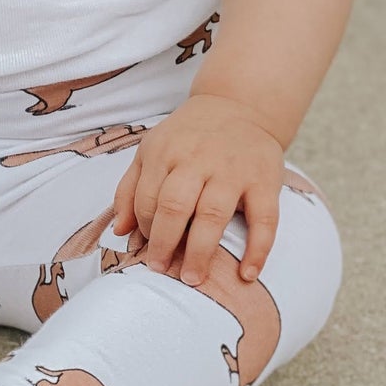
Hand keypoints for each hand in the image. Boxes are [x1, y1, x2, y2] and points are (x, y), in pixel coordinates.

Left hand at [111, 94, 283, 284]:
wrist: (239, 106)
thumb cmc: (188, 137)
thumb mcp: (152, 150)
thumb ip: (131, 187)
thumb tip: (120, 231)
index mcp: (164, 152)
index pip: (148, 197)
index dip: (145, 227)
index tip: (147, 249)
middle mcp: (197, 160)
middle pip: (175, 206)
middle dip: (165, 242)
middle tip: (162, 270)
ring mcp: (232, 171)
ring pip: (212, 214)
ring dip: (200, 251)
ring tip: (193, 279)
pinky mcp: (265, 181)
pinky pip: (265, 220)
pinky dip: (257, 249)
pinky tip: (247, 274)